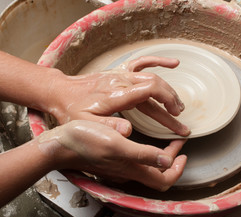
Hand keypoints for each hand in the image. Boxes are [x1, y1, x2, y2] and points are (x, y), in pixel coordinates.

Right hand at [38, 120, 186, 190]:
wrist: (58, 144)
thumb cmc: (84, 141)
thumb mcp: (116, 144)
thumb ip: (143, 154)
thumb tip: (167, 161)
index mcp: (131, 168)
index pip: (163, 178)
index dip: (178, 168)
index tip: (183, 150)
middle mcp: (126, 170)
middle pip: (156, 173)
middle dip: (170, 158)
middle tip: (175, 142)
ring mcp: (117, 166)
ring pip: (146, 166)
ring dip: (158, 154)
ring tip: (163, 140)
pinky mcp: (109, 160)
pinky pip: (134, 159)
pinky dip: (144, 151)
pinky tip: (140, 138)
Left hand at [48, 56, 189, 136]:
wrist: (61, 92)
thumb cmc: (72, 110)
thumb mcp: (85, 124)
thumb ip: (107, 126)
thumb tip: (129, 130)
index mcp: (116, 94)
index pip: (150, 90)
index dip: (167, 102)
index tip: (175, 116)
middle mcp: (121, 81)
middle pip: (155, 85)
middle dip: (171, 102)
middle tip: (179, 119)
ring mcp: (121, 75)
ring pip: (152, 77)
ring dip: (168, 91)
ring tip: (178, 105)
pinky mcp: (120, 72)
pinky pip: (143, 62)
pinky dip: (159, 61)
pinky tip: (173, 63)